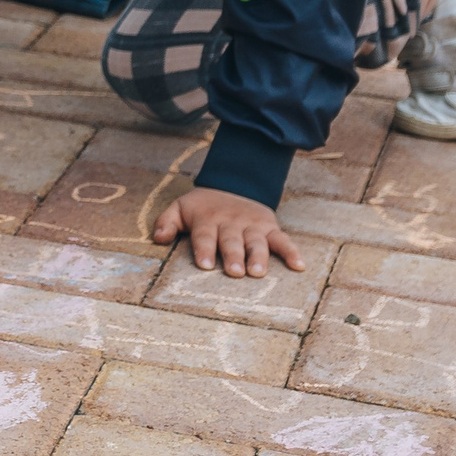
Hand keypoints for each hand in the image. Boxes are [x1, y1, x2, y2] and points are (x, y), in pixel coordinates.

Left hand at [153, 187, 303, 276]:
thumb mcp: (180, 208)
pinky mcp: (269, 227)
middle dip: (233, 256)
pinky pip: (282, 239)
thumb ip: (166, 222)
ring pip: (256, 242)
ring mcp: (252, 225)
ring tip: (258, 272)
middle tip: (234, 273)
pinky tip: (299, 266)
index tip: (205, 265)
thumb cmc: (202, 207)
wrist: (232, 183)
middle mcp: (231, 223)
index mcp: (207, 220)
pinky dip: (292, 251)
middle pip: (231, 241)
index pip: (204, 236)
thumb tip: (157, 239)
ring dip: (258, 257)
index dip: (205, 249)